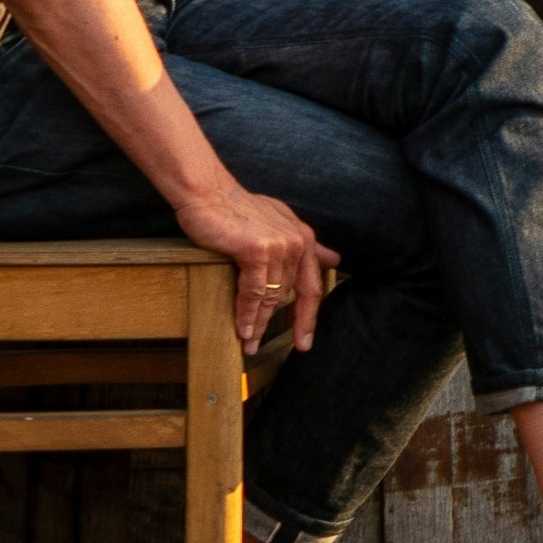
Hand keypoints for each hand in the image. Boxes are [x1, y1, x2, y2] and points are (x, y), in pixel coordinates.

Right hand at [169, 180, 332, 353]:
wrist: (208, 193)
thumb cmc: (237, 210)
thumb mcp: (279, 222)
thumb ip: (304, 244)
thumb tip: (334, 259)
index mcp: (304, 238)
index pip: (312, 284)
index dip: (309, 315)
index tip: (305, 340)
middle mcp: (298, 243)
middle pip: (293, 295)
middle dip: (286, 325)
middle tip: (279, 349)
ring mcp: (280, 247)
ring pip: (272, 297)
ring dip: (260, 324)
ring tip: (250, 345)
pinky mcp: (258, 251)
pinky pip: (254, 293)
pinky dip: (247, 314)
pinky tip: (243, 331)